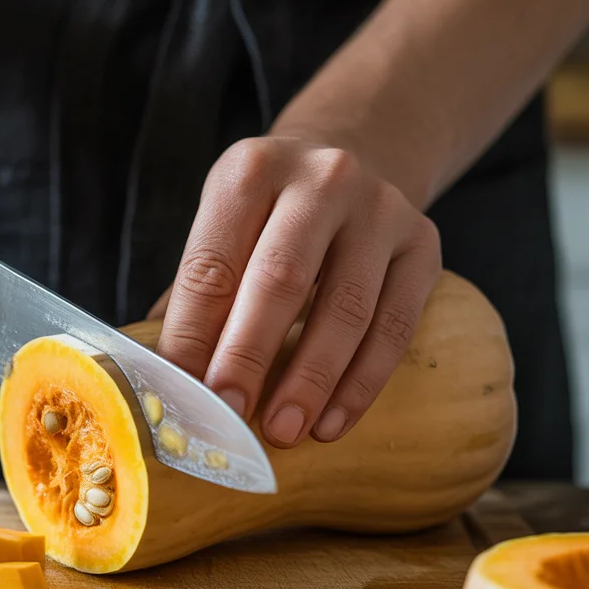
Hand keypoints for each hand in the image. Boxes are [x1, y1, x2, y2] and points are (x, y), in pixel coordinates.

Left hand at [154, 136, 441, 446]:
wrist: (352, 157)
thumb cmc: (267, 215)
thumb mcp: (224, 228)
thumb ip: (197, 296)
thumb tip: (165, 381)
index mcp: (250, 172)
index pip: (212, 265)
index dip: (192, 335)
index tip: (182, 394)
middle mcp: (320, 180)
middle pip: (280, 279)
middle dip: (248, 356)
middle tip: (230, 415)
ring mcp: (379, 208)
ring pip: (346, 307)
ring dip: (310, 381)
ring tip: (283, 431)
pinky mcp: (423, 243)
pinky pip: (395, 324)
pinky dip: (361, 382)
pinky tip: (332, 421)